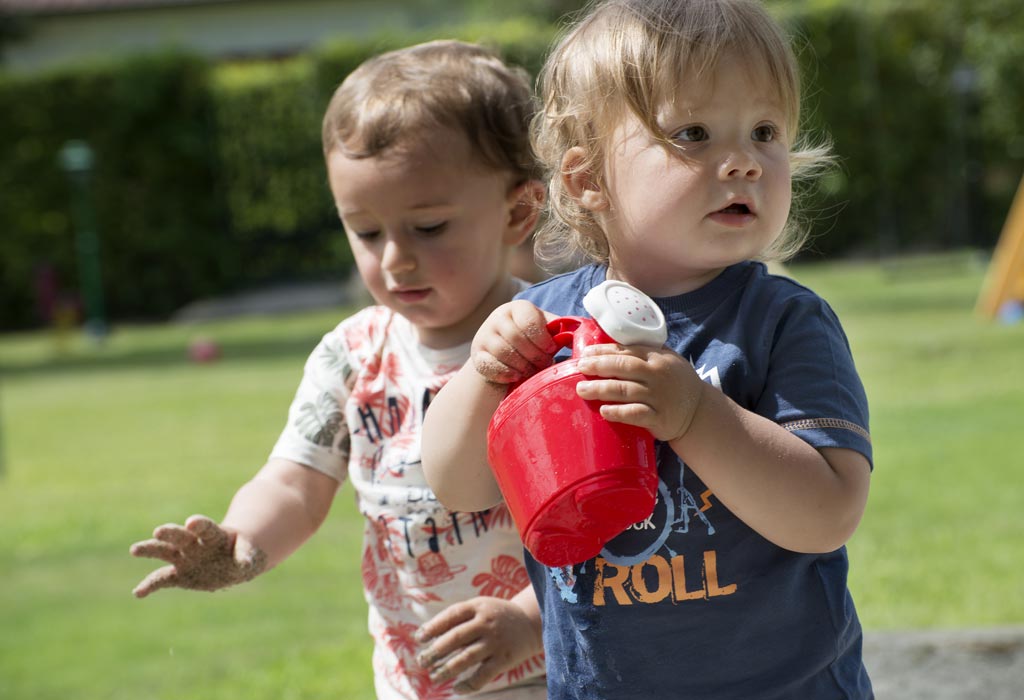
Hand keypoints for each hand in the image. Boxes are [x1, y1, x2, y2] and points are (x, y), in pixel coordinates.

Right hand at [129, 514, 266, 597]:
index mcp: (214, 535)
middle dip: (171, 533)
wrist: (234, 561)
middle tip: (159, 531)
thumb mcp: (250, 553)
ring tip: (135, 549)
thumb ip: (246, 556)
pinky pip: (162, 579)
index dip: (199, 524)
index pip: (206, 527)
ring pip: (165, 551)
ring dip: (151, 549)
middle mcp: (195, 544)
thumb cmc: (243, 552)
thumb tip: (245, 564)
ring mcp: (185, 558)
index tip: (192, 521)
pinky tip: (138, 593)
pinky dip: (150, 585)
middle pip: (181, 536)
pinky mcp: (179, 574)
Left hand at [413, 596, 542, 694]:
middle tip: (421, 662)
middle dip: (435, 651)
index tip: (419, 638)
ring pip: (466, 658)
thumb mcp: (480, 608)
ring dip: (446, 670)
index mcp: (478, 607)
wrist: (530, 624)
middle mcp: (487, 623)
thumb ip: (458, 619)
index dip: (433, 626)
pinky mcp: (504, 659)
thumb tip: (427, 637)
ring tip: (433, 677)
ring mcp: (496, 642)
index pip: (451, 615)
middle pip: (455, 637)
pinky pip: (482, 676)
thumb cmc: (495, 617)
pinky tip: (457, 688)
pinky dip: (468, 684)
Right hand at [470, 300, 556, 384]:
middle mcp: (498, 318)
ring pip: (504, 352)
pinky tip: (516, 376)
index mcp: (518, 308)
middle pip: (517, 338)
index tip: (551, 350)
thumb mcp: (544, 329)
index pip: (529, 321)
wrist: (502, 352)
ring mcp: (484, 336)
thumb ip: (559, 329)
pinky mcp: (476, 354)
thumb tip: (580, 333)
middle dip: (534, 356)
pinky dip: (505, 373)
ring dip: (522, 366)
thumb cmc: (531, 339)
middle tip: (544, 365)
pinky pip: (490, 365)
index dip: (543, 339)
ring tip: (532, 372)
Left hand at [574, 343, 706, 442]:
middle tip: (580, 368)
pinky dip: (619, 412)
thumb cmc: (676, 383)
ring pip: (625, 391)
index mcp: (656, 358)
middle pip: (623, 368)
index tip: (586, 353)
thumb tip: (610, 346)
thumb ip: (644, 352)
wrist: (699, 411)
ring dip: (601, 389)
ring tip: (582, 389)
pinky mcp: (659, 418)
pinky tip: (604, 411)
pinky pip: (635, 414)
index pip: (626, 351)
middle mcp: (657, 376)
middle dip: (599, 366)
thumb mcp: (667, 360)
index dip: (604, 351)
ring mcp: (658, 397)